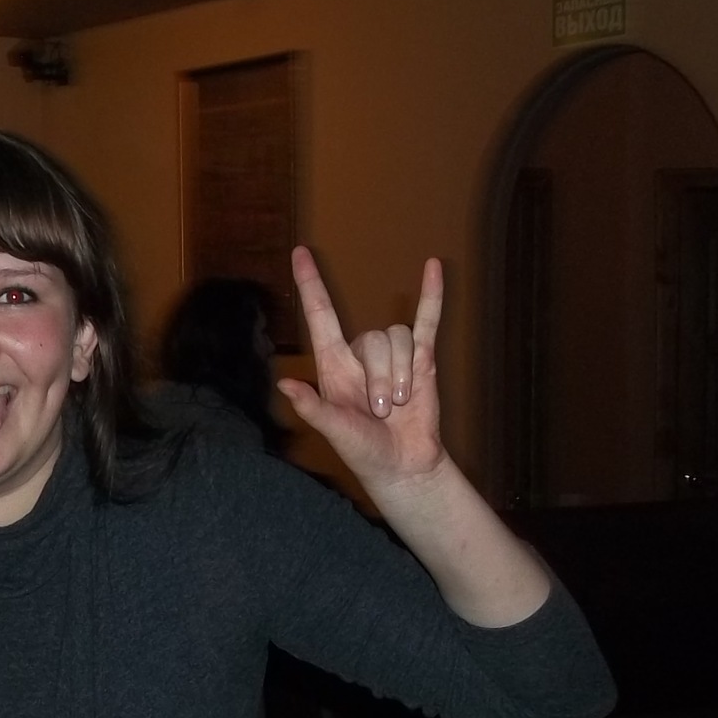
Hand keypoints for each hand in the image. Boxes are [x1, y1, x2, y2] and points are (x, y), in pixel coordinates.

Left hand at [279, 250, 449, 496]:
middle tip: (381, 413)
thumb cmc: (363, 450)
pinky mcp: (423, 359)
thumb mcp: (335, 431)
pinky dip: (432, 296)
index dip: (309, 284)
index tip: (299, 253)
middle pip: (373, 339)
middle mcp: (361, 354)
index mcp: (334, 364)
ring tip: (399, 406)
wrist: (403, 464)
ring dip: (401, 376)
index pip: (320, 314)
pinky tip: (433, 266)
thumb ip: (312, 408)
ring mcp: (394, 355)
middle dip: (382, 380)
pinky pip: (427, 321)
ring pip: (399, 339)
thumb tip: (284, 385)